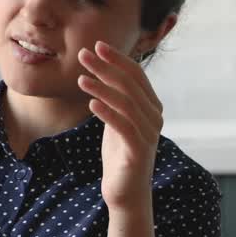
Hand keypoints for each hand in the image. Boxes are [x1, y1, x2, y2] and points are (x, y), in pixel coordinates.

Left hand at [76, 41, 162, 213]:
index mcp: (151, 106)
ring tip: (80, 79)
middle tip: (83, 54)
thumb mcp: (117, 119)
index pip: (136, 75)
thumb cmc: (119, 153)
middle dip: (106, 67)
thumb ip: (117, 98)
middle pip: (129, 85)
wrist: (125, 191)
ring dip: (102, 88)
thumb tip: (104, 71)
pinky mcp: (139, 150)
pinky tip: (90, 103)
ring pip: (126, 103)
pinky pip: (123, 126)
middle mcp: (155, 117)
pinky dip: (107, 112)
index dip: (117, 59)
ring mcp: (149, 134)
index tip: (96, 45)